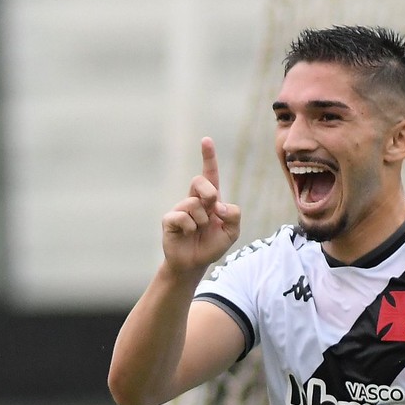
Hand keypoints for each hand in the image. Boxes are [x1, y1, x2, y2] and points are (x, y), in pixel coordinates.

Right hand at [161, 137, 240, 274]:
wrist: (195, 263)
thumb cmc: (212, 245)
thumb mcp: (232, 232)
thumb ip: (234, 216)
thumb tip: (220, 206)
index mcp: (210, 199)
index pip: (210, 174)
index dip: (208, 157)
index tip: (206, 140)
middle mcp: (194, 199)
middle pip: (200, 181)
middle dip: (209, 194)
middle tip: (213, 210)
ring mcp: (180, 208)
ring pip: (194, 204)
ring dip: (202, 221)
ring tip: (198, 230)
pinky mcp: (170, 219)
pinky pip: (183, 217)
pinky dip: (190, 227)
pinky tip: (187, 233)